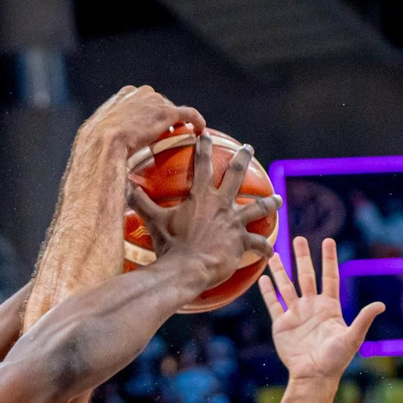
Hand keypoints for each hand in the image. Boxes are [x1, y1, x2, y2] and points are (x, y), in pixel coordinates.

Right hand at [78, 85, 203, 156]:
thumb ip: (101, 140)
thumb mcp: (93, 139)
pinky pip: (188, 114)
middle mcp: (140, 94)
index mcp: (122, 97)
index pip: (140, 101)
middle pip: (158, 103)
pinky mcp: (167, 113)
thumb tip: (96, 158)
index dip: (147, 113)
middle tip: (166, 133)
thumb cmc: (94, 148)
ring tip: (184, 133)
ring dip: (177, 120)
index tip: (150, 126)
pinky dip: (196, 120)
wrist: (103, 144)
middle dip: (162, 115)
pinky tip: (201, 129)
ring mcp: (154, 101)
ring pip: (172, 109)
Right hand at [130, 130, 281, 288]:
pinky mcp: (242, 242)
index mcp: (201, 196)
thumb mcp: (154, 222)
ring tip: (277, 199)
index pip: (202, 164)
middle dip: (243, 158)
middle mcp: (221, 204)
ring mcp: (234, 222)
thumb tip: (125, 186)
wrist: (187, 269)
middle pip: (236, 175)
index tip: (205, 134)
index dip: (203, 147)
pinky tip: (271, 251)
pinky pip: (258, 243)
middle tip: (249, 149)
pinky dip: (266, 247)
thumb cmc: (170, 246)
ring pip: (258, 207)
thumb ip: (140, 203)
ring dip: (269, 202)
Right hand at [258, 237, 383, 380]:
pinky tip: (264, 279)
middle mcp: (312, 307)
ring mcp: (296, 315)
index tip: (328, 240)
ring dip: (281, 271)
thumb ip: (363, 319)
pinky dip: (268, 292)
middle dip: (303, 257)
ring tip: (274, 254)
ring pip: (287, 287)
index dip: (329, 259)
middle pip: (306, 276)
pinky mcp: (282, 325)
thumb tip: (381, 305)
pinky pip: (273, 304)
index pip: (329, 277)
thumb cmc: (335, 360)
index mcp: (329, 307)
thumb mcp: (352, 338)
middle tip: (299, 239)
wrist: (314, 376)